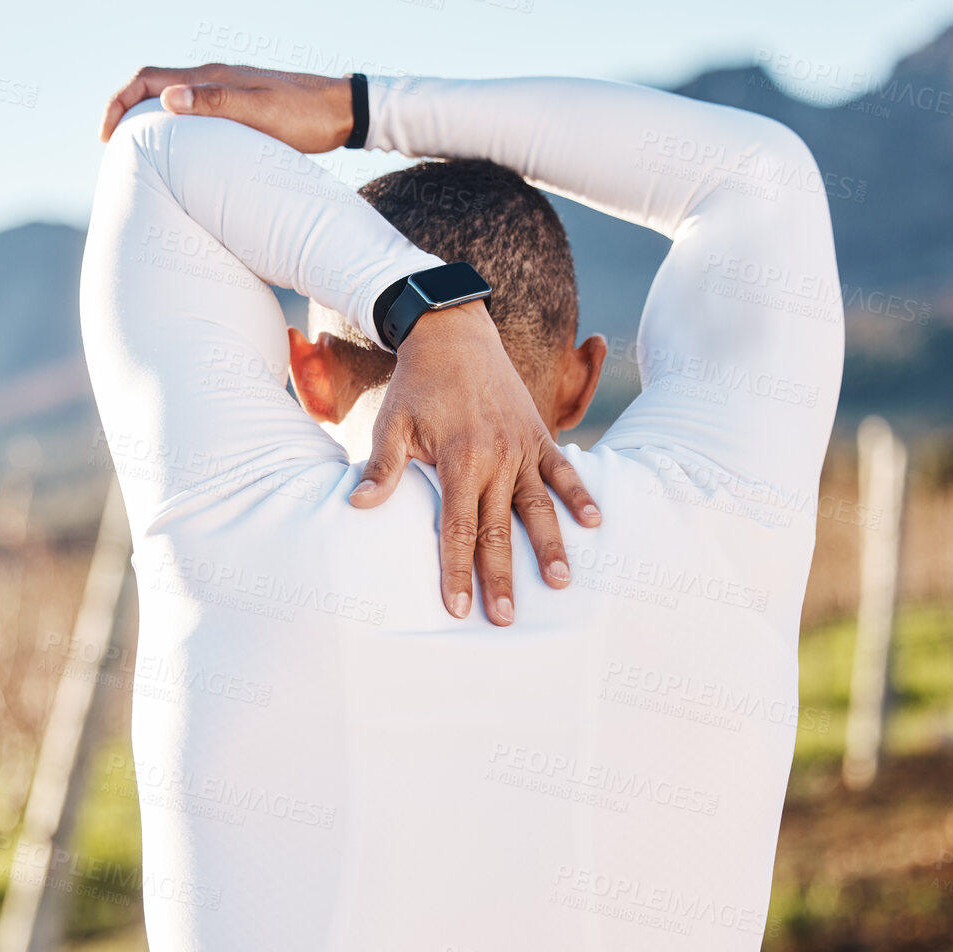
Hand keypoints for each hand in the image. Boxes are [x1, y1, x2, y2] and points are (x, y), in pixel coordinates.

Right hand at [100, 63, 351, 152]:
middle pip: (153, 87)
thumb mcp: (259, 112)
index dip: (118, 103)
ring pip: (172, 100)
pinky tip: (180, 153)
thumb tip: (167, 101)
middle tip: (114, 148)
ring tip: (138, 153)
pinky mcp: (238, 105)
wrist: (343, 111)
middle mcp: (213, 78)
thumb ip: (214, 104)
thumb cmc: (304, 115)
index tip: (106, 136)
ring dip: (148, 120)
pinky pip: (193, 112)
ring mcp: (225, 90)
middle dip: (126, 113)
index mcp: (211, 77)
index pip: (147, 79)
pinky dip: (173, 128)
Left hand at [354, 302, 600, 625]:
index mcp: (458, 460)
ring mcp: (522, 446)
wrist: (452, 332)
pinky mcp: (539, 433)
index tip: (458, 608)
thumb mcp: (392, 422)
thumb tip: (358, 505)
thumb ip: (383, 467)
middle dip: (501, 577)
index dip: (458, 571)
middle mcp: (495, 458)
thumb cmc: (417, 384)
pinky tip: (594, 522)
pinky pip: (563, 468)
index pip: (459, 529)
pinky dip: (579, 493)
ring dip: (549, 546)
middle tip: (507, 619)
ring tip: (560, 583)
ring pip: (538, 506)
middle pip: (499, 530)